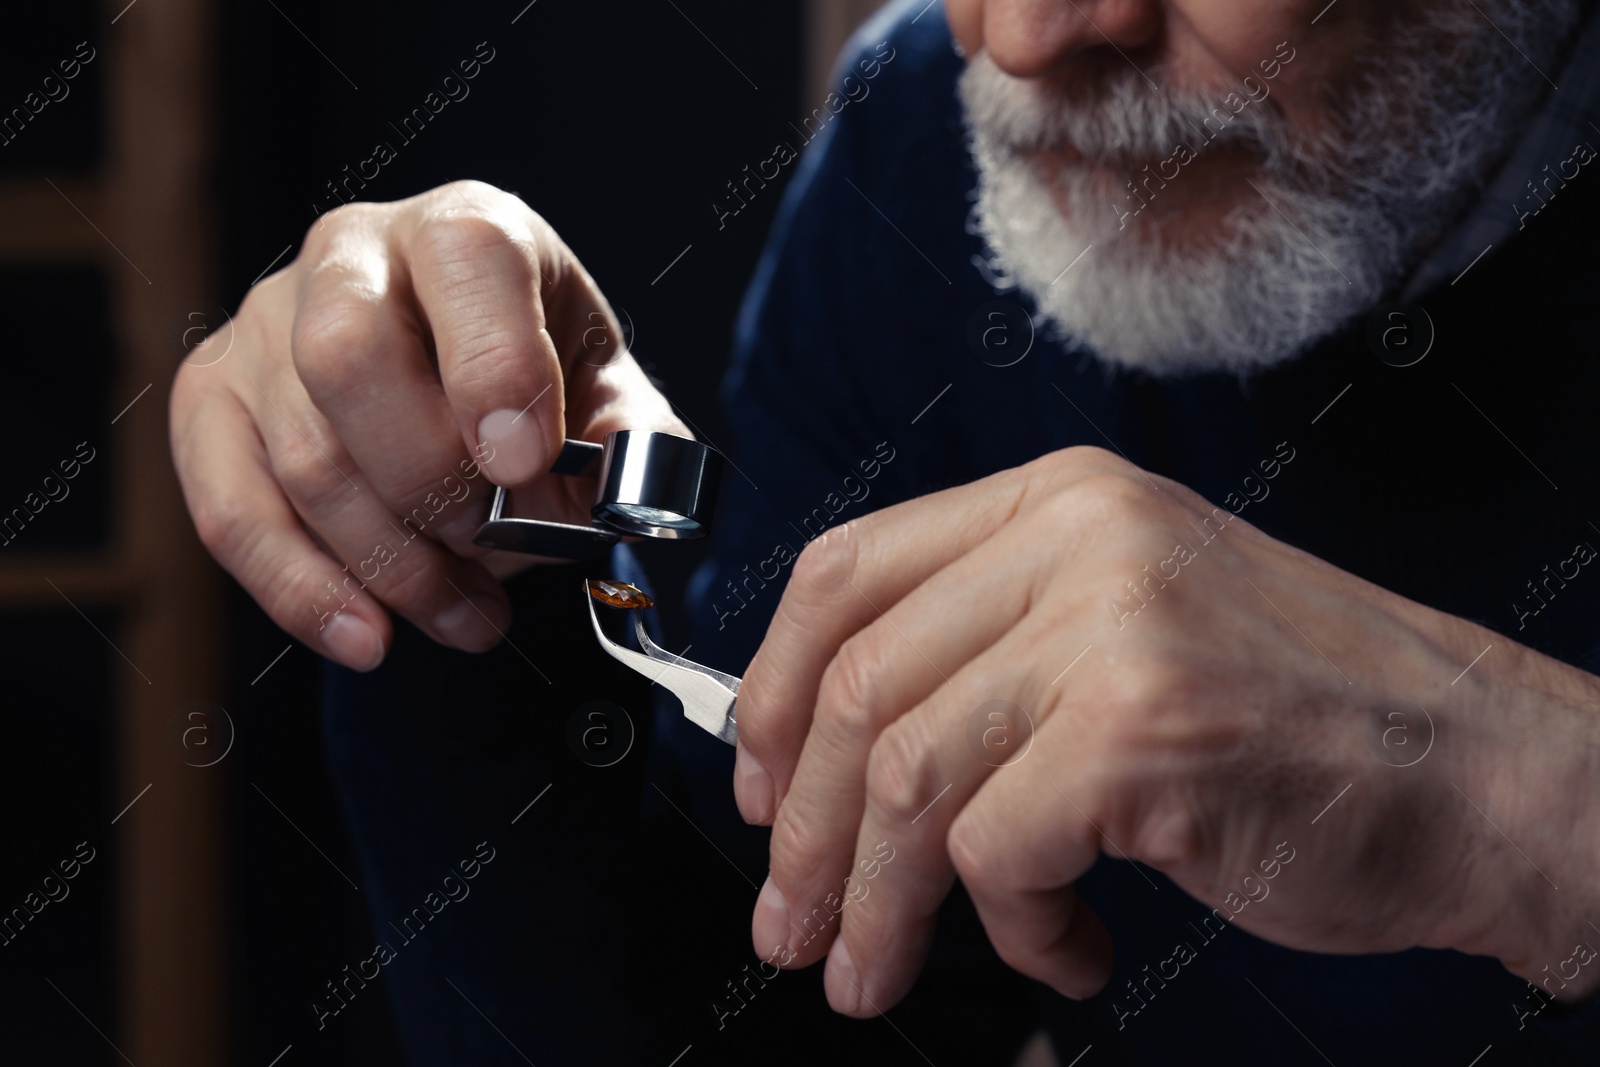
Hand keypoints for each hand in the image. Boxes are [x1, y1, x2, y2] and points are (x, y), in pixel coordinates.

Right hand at [171, 181, 684, 669]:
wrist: (452, 373)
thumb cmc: (534, 375)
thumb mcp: (605, 388)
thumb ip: (632, 435)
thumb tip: (625, 489)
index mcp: (464, 231)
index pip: (464, 260)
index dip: (494, 367)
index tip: (525, 465)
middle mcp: (352, 256)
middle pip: (349, 355)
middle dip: (433, 481)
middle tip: (498, 542)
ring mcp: (265, 325)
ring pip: (306, 456)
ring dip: (396, 564)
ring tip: (471, 613)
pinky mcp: (210, 399)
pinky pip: (231, 510)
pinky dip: (303, 591)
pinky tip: (369, 636)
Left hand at [733, 446, 1599, 1015]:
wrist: (1484, 771)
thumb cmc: (1305, 719)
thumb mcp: (1128, 629)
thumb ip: (994, 653)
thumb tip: (833, 750)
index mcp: (1060, 499)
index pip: (847, 569)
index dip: (775, 687)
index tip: (756, 783)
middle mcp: (1078, 539)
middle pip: (860, 686)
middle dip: (802, 832)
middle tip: (794, 923)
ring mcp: (1109, 627)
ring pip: (903, 777)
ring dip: (878, 901)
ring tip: (876, 968)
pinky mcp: (1139, 729)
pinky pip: (995, 851)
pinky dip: (1013, 927)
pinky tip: (1066, 945)